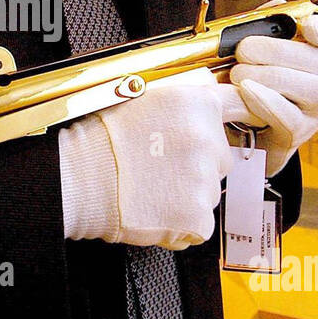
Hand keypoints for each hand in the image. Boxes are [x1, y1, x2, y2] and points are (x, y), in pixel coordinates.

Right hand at [58, 68, 253, 249]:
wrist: (79, 179)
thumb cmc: (101, 140)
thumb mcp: (144, 98)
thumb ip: (186, 100)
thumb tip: (212, 95)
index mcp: (197, 104)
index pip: (238, 107)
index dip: (229, 120)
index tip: (234, 125)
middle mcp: (207, 139)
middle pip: (221, 157)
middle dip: (199, 164)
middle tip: (162, 165)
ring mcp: (204, 179)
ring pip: (209, 191)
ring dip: (188, 193)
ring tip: (152, 186)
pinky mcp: (197, 216)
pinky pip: (199, 223)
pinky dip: (181, 222)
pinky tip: (155, 208)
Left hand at [230, 11, 317, 174]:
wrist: (234, 132)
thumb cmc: (245, 85)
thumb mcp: (253, 53)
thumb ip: (264, 27)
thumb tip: (278, 6)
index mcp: (316, 59)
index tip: (310, 24)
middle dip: (279, 51)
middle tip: (244, 49)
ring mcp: (313, 113)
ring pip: (310, 89)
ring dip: (270, 76)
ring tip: (237, 74)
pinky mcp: (295, 135)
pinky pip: (290, 118)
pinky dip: (266, 101)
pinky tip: (245, 92)